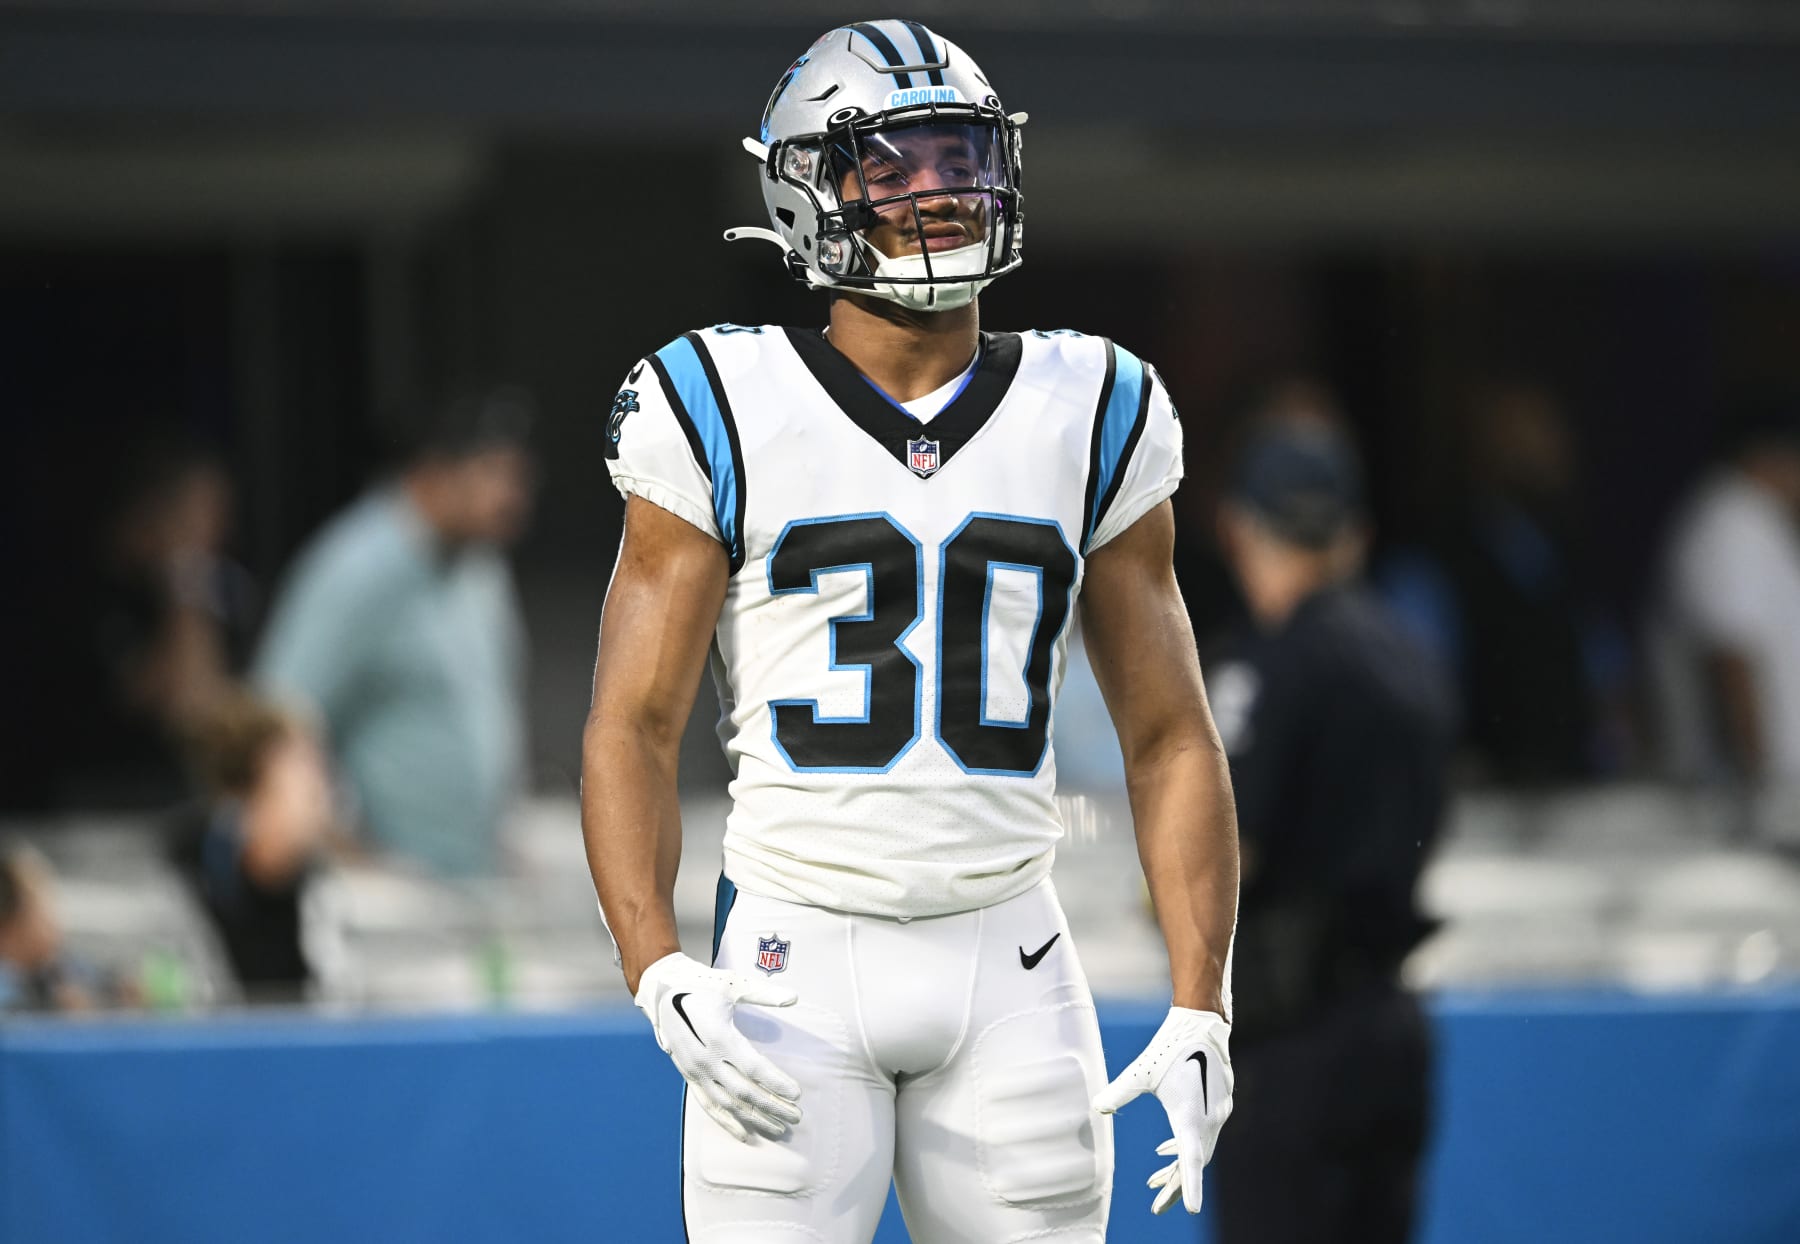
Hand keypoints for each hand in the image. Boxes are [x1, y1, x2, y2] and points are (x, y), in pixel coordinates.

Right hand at [633, 951, 802, 1142]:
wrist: (662, 992)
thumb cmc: (700, 985)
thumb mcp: (732, 985)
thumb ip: (763, 994)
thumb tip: (793, 998)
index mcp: (719, 1037)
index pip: (754, 1068)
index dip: (775, 1083)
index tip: (796, 1093)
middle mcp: (706, 1059)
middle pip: (745, 1091)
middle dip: (772, 1106)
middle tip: (796, 1116)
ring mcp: (696, 1071)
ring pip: (729, 1103)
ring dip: (755, 1118)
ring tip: (778, 1128)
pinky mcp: (689, 1077)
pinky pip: (709, 1105)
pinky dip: (727, 1122)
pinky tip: (745, 1134)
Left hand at [1093, 1007, 1232, 1213]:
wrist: (1201, 1024)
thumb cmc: (1170, 1047)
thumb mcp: (1141, 1072)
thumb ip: (1120, 1091)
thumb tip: (1098, 1107)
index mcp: (1190, 1116)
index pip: (1191, 1161)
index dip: (1190, 1187)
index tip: (1191, 1208)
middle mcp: (1209, 1119)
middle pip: (1195, 1162)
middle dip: (1176, 1186)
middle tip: (1156, 1204)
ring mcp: (1216, 1112)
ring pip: (1199, 1149)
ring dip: (1179, 1167)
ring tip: (1155, 1181)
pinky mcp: (1217, 1104)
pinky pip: (1203, 1135)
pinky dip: (1186, 1148)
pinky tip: (1164, 1150)